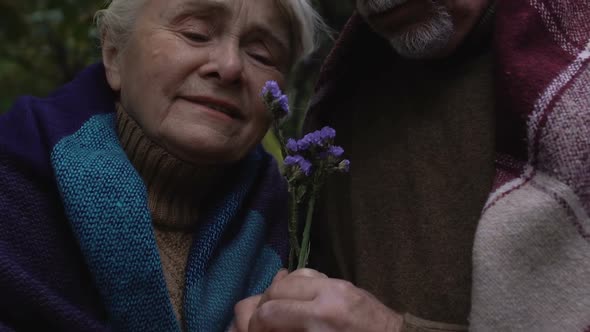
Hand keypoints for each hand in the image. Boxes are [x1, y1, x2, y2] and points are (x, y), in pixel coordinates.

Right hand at [235, 268, 403, 331]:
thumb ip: (290, 330)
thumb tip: (264, 326)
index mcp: (322, 318)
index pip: (269, 313)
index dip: (255, 326)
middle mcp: (328, 294)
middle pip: (276, 289)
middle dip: (263, 307)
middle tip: (263, 325)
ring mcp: (337, 284)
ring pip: (291, 276)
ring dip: (277, 294)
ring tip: (277, 312)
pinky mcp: (344, 282)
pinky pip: (309, 274)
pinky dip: (296, 285)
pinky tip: (295, 300)